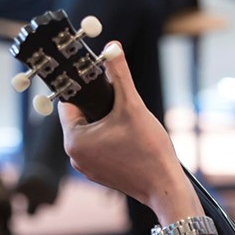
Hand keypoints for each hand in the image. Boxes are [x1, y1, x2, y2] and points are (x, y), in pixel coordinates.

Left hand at [58, 42, 187, 214]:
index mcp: (74, 140)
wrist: (165, 187)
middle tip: (121, 105)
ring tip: (126, 121)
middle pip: (80, 117)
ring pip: (90, 131)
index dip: (84, 89)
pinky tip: (128, 137)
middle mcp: (74, 156)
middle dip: (99, 106)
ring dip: (105, 121)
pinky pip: (98, 146)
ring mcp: (85, 167)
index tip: (100, 81)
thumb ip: (120, 74)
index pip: (69, 103)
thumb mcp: (133, 105)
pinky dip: (109, 137)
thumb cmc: (149, 150)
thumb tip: (112, 47)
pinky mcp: (98, 174)